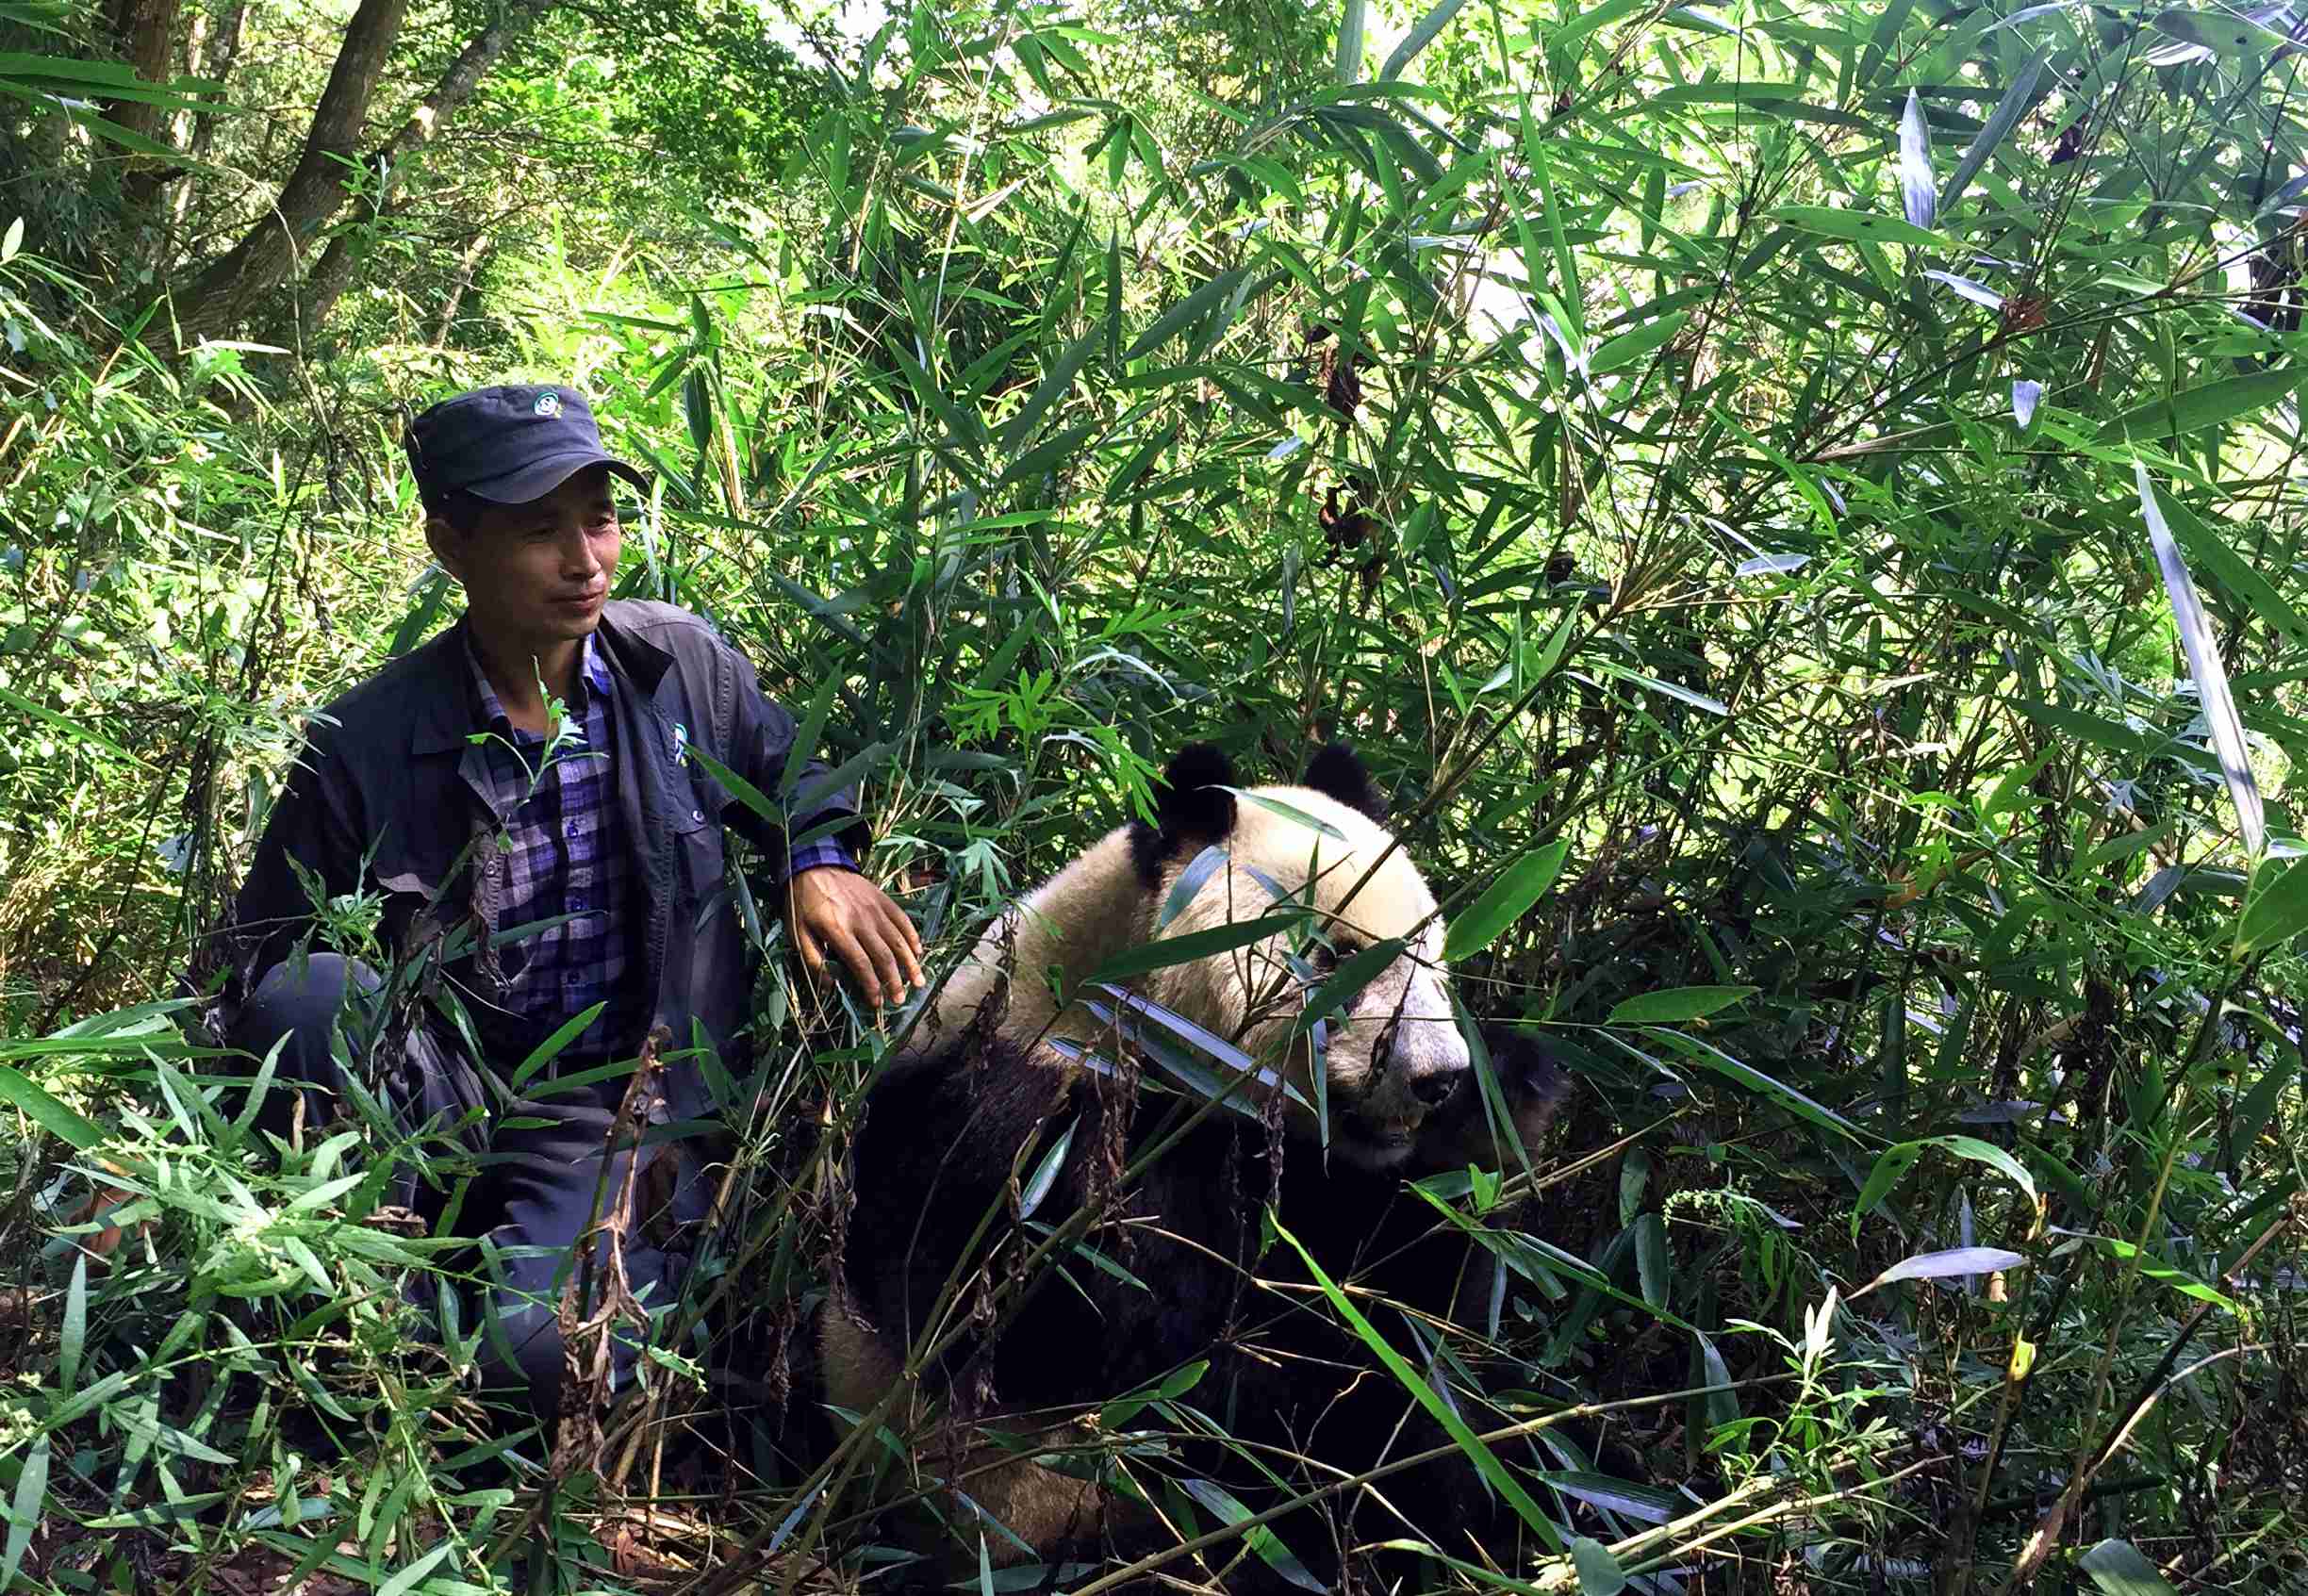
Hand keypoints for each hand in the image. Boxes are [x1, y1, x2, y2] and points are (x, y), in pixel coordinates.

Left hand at [789, 868, 924, 1007]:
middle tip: (899, 1000)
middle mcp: (861, 920)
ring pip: (898, 940)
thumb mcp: (797, 933)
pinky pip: (902, 920)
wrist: (814, 864)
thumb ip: (813, 960)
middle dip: (894, 982)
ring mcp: (875, 909)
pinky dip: (913, 937)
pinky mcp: (883, 899)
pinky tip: (919, 952)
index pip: (861, 964)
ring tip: (918, 983)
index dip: (871, 986)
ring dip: (910, 964)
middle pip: (884, 956)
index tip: (876, 1003)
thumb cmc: (803, 902)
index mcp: (838, 930)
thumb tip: (829, 986)